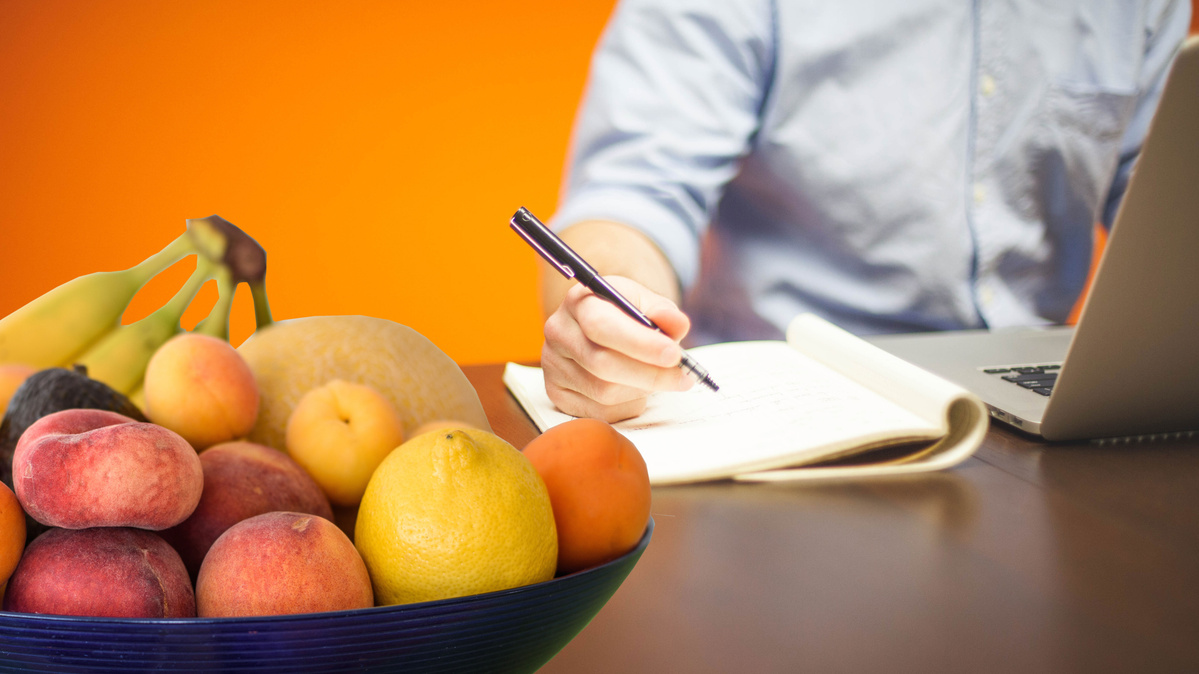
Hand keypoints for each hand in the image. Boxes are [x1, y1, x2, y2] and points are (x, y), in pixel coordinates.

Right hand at [542, 276, 693, 421]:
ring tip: (657, 378)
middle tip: (682, 377)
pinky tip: (634, 389)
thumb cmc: (626, 316)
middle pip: (602, 364)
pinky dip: (628, 405)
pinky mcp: (557, 394)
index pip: (602, 325)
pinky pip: (600, 412)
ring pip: (603, 392)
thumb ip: (664, 312)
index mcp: (579, 302)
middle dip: (650, 374)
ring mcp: (553, 365)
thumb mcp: (646, 304)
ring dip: (641, 390)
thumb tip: (677, 323)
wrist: (600, 330)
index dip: (639, 343)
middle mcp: (559, 332)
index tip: (673, 355)